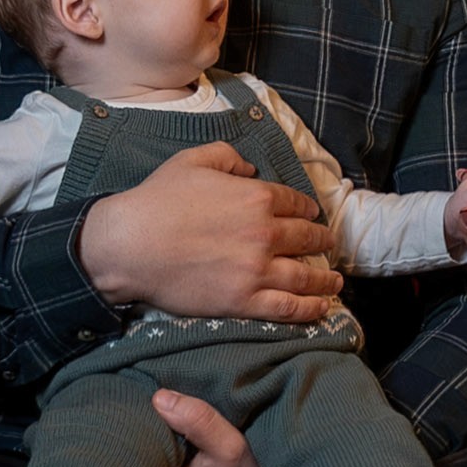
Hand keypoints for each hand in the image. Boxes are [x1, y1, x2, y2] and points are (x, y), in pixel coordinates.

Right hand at [79, 139, 344, 322]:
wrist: (131, 245)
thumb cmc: (157, 201)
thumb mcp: (193, 161)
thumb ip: (228, 157)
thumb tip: (250, 168)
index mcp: (256, 197)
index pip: (295, 203)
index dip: (308, 209)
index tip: (314, 215)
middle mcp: (265, 233)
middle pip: (307, 238)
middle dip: (322, 241)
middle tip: (329, 245)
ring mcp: (256, 270)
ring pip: (305, 276)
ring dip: (325, 279)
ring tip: (335, 281)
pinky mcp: (243, 301)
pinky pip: (288, 307)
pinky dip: (310, 309)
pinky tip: (322, 308)